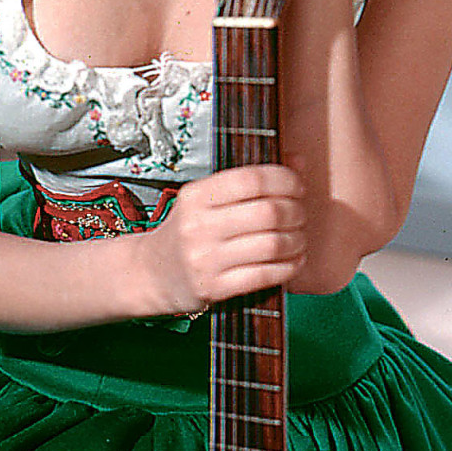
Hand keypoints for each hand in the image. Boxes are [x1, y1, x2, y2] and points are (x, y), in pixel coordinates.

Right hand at [142, 165, 305, 315]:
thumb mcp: (206, 200)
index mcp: (196, 196)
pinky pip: (265, 275)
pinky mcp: (214, 288)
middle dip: (296, 212)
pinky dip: (288, 267)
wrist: (152, 274)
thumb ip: (248, 182)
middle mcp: (198, 226)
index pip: (251, 179)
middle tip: (300, 215)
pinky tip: (292, 261)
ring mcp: (205, 259)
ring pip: (272, 245)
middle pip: (268, 212)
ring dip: (296, 241)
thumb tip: (297, 162)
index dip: (285, 180)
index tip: (296, 187)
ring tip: (297, 239)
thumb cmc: (186, 233)